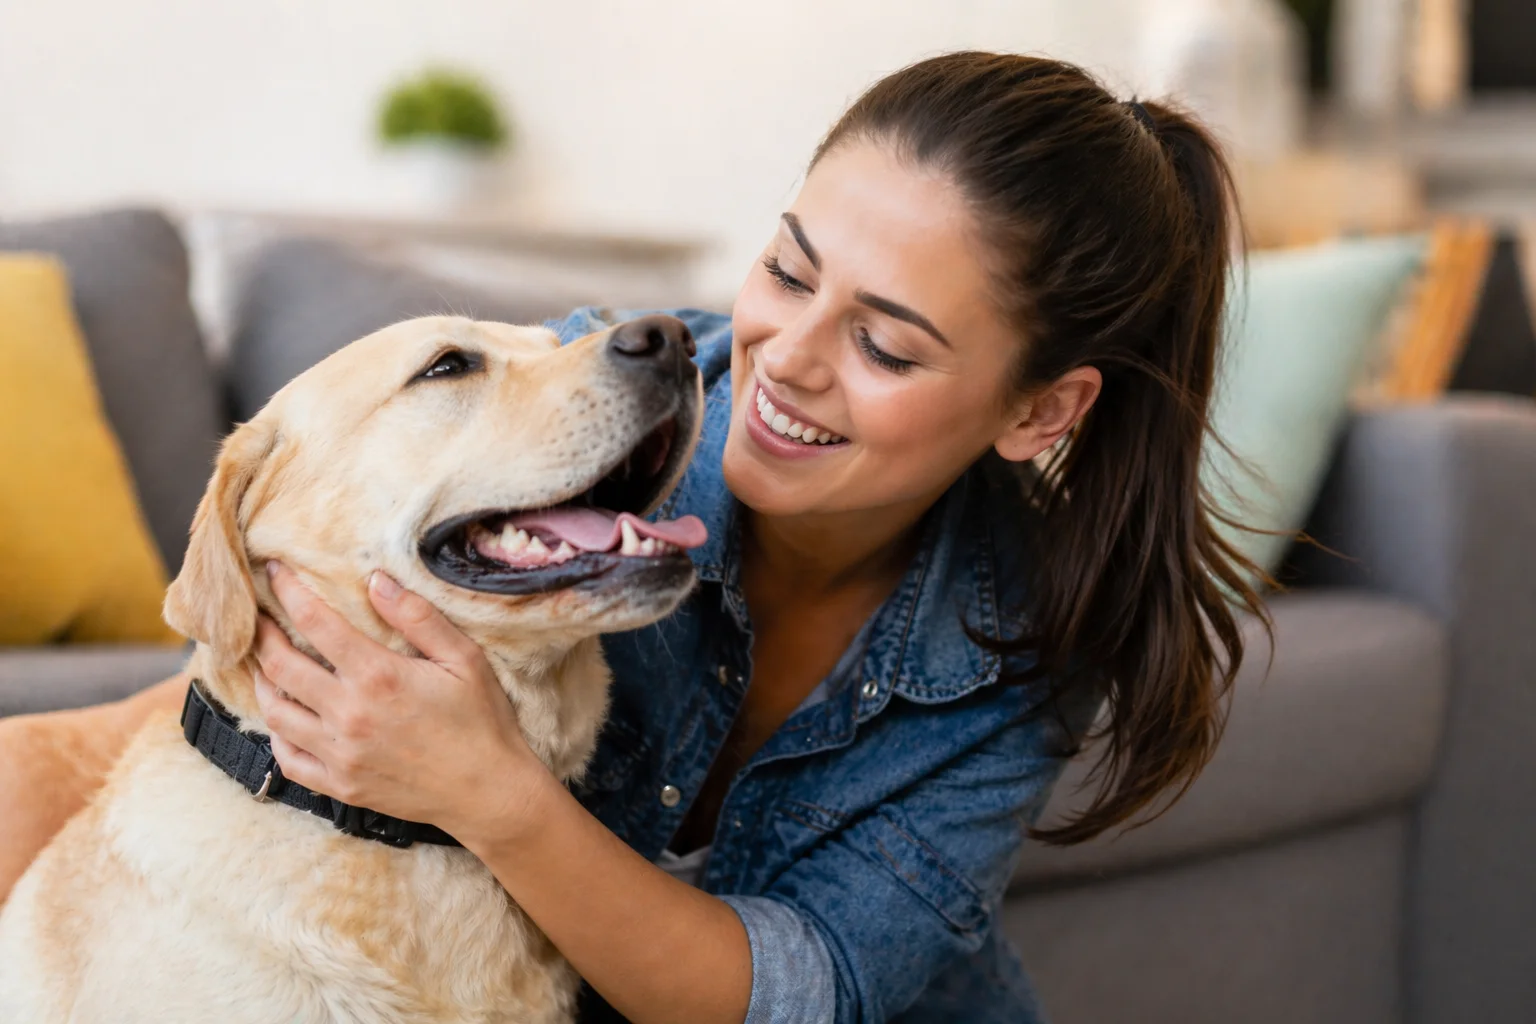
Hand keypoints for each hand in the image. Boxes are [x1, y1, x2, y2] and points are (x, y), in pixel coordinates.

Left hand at [252, 562, 549, 845]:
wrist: (489, 793)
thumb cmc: (483, 721)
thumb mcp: (464, 659)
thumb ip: (418, 617)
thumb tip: (375, 581)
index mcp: (379, 676)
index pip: (315, 623)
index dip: (288, 592)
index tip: (274, 572)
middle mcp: (349, 714)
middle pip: (281, 666)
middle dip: (261, 634)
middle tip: (255, 617)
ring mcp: (340, 754)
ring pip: (275, 712)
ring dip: (262, 682)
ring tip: (261, 663)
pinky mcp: (341, 785)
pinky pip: (288, 759)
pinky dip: (276, 735)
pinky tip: (283, 718)